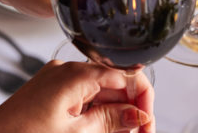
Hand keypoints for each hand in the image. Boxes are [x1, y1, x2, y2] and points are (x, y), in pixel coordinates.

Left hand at [0, 61, 154, 132]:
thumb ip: (110, 121)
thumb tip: (138, 114)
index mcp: (76, 75)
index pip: (127, 76)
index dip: (143, 102)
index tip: (147, 125)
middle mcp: (67, 71)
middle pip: (115, 84)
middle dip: (129, 111)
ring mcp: (57, 80)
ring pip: (100, 93)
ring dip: (113, 116)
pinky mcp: (50, 92)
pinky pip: (82, 98)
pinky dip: (94, 115)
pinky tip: (98, 131)